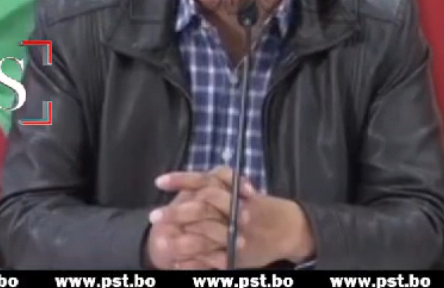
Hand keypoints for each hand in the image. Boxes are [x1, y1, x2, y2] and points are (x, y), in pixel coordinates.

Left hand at [151, 168, 315, 269]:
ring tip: (160, 243)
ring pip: (204, 237)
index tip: (159, 182)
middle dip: (176, 212)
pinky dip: (194, 263)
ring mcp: (235, 235)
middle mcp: (234, 210)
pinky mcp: (236, 256)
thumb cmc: (259, 205)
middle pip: (201, 208)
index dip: (180, 180)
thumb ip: (216, 185)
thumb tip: (187, 188)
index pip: (203, 180)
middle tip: (154, 216)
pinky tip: (177, 264)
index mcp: (231, 190)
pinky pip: (213, 260)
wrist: (289, 228)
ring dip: (180, 241)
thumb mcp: (239, 189)